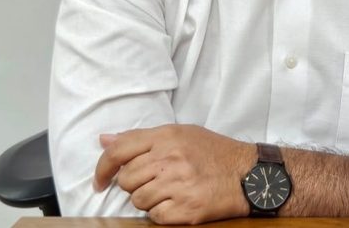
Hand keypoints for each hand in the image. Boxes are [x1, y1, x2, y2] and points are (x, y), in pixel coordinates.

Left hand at [94, 124, 255, 224]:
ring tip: (169, 191)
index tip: (99, 180)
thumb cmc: (215, 153)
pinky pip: (155, 216)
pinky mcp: (186, 209)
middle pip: (126, 179)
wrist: (249, 174)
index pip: (119, 151)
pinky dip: (162, 213)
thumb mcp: (181, 133)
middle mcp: (171, 158)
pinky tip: (177, 202)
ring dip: (148, 199)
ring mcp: (179, 184)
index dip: (102, 168)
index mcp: (167, 136)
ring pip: (138, 200)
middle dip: (134, 184)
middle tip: (154, 181)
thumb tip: (105, 140)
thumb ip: (141, 137)